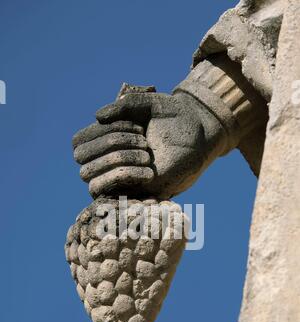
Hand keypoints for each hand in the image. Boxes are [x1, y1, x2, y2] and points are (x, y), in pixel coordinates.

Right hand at [73, 91, 204, 198]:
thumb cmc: (173, 118)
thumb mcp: (148, 104)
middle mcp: (108, 160)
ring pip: (89, 175)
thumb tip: (97, 117)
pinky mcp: (131, 194)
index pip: (79, 142)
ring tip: (148, 154)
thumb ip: (123, 105)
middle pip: (81, 157)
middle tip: (143, 139)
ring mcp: (118, 178)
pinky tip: (149, 171)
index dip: (98, 132)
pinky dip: (123, 177)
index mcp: (107, 139)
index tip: (134, 124)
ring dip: (117, 161)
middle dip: (111, 144)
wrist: (199, 137)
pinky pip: (106, 191)